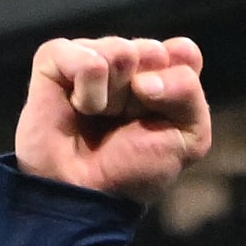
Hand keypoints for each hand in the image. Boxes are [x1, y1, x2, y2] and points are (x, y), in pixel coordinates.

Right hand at [15, 34, 210, 203]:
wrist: (86, 195)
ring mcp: (89, 55)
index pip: (185, 53)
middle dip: (146, 96)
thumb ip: (189, 91)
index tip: (161, 118)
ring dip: (115, 98)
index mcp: (159, 74)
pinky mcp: (55, 58)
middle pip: (153, 51)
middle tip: (125, 122)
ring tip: (98, 117)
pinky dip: (88, 92)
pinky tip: (77, 108)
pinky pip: (87, 58)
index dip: (177, 87)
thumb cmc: (134, 170)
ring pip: (121, 52)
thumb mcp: (188, 138)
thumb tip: (144, 76)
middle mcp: (125, 60)